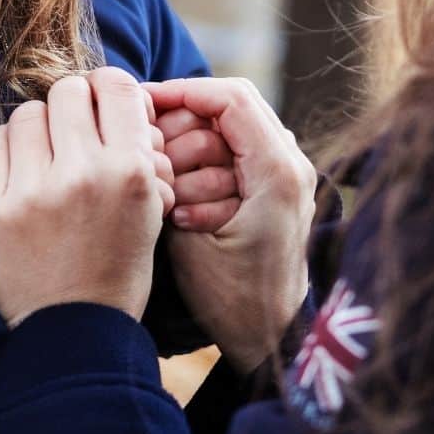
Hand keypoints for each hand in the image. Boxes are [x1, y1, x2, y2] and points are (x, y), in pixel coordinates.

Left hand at [0, 67, 173, 327]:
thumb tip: (114, 92)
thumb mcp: (151, 205)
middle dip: (74, 105)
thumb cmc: (118, 263)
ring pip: (28, 112)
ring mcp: (30, 191)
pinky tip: (20, 171)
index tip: (102, 103)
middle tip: (73, 130)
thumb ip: (137, 146)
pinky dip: (8, 149)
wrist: (72, 330)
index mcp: (129, 172)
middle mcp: (80, 174)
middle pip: (68, 90)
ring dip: (39, 127)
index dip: (108, 88)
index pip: (116, 86)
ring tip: (46, 156)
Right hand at [145, 77, 316, 373]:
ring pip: (230, 126)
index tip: (141, 104)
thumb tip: (145, 136)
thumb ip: (171, 181)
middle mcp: (291, 162)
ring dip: (192, 144)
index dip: (181, 92)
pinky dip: (205, 161)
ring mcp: (288, 171)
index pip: (229, 98)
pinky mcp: (278, 184)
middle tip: (147, 149)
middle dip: (183, 122)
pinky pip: (237, 150)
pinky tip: (180, 191)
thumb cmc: (232, 300)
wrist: (273, 341)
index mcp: (277, 170)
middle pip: (229, 105)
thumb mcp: (188, 240)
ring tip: (165, 180)